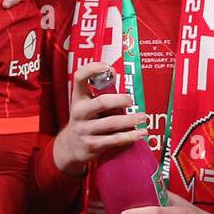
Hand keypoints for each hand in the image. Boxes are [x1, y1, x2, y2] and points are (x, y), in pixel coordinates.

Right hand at [51, 60, 148, 176]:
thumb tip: (114, 72)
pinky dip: (129, 136)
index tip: (107, 67)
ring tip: (142, 118)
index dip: (92, 69)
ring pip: (111, 123)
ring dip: (130, 120)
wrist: (70, 146)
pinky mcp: (92, 144)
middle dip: (121, 100)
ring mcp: (85, 129)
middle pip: (102, 102)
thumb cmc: (86, 120)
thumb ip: (101, 91)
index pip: (79, 78)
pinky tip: (140, 133)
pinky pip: (114, 140)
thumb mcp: (88, 104)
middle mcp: (80, 112)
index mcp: (78, 98)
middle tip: (131, 101)